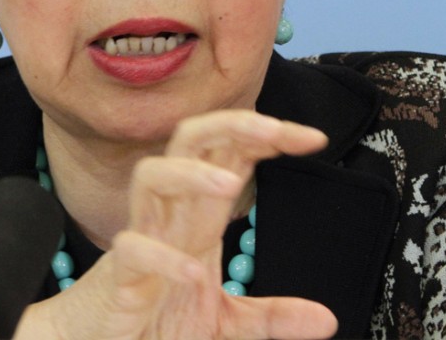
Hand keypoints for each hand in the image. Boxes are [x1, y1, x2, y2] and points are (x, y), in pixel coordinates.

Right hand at [14, 111, 337, 339]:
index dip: (269, 135)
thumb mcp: (225, 321)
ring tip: (231, 185)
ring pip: (151, 175)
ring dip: (190, 172)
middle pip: (189, 139)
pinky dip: (162, 256)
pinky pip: (132, 248)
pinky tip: (194, 273)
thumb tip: (326, 319)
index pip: (230, 151)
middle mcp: (171, 215)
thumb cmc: (155, 319)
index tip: (314, 138)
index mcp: (198, 214)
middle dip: (231, 124)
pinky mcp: (119, 276)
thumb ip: (273, 316)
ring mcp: (143, 239)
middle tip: (275, 130)